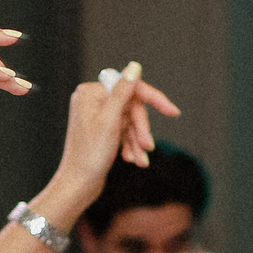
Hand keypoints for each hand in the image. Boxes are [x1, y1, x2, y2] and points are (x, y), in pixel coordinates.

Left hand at [47, 62, 181, 211]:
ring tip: (142, 160)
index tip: (174, 113)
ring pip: (130, 122)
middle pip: (132, 107)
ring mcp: (96, 115)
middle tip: (149, 147)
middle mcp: (92, 100)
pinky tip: (134, 160)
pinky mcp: (101, 131)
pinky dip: (131, 145)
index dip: (154, 99)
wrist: (78, 186)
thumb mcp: (110, 121)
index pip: (130, 88)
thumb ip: (123, 91)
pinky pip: (124, 132)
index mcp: (91, 92)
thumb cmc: (90, 155)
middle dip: (142, 128)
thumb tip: (135, 66)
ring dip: (138, 141)